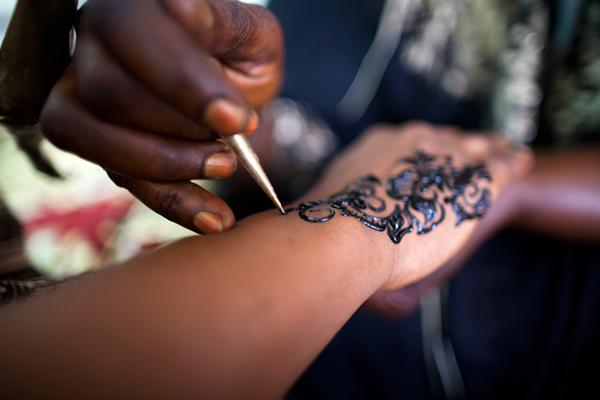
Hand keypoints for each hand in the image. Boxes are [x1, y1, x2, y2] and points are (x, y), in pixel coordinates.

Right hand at [40, 0, 283, 233]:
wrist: (230, 85)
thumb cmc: (240, 54)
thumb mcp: (250, 35)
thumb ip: (223, 24)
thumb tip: (180, 8)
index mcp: (129, 6)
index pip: (129, 31)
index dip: (180, 81)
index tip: (237, 119)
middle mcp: (92, 46)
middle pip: (107, 93)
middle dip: (180, 128)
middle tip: (237, 138)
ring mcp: (81, 95)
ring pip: (89, 137)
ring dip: (166, 166)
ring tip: (226, 167)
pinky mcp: (98, 143)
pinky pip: (117, 178)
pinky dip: (172, 204)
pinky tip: (216, 219)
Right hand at [298, 122, 532, 290]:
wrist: (347, 232)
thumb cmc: (329, 224)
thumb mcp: (329, 203)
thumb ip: (340, 200)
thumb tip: (321, 215)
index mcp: (382, 142)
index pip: (413, 141)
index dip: (425, 154)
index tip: (430, 165)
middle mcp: (416, 138)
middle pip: (446, 138)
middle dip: (458, 149)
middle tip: (471, 158)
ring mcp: (447, 153)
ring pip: (477, 145)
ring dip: (488, 151)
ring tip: (502, 154)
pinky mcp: (475, 177)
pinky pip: (503, 162)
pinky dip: (512, 162)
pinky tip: (519, 163)